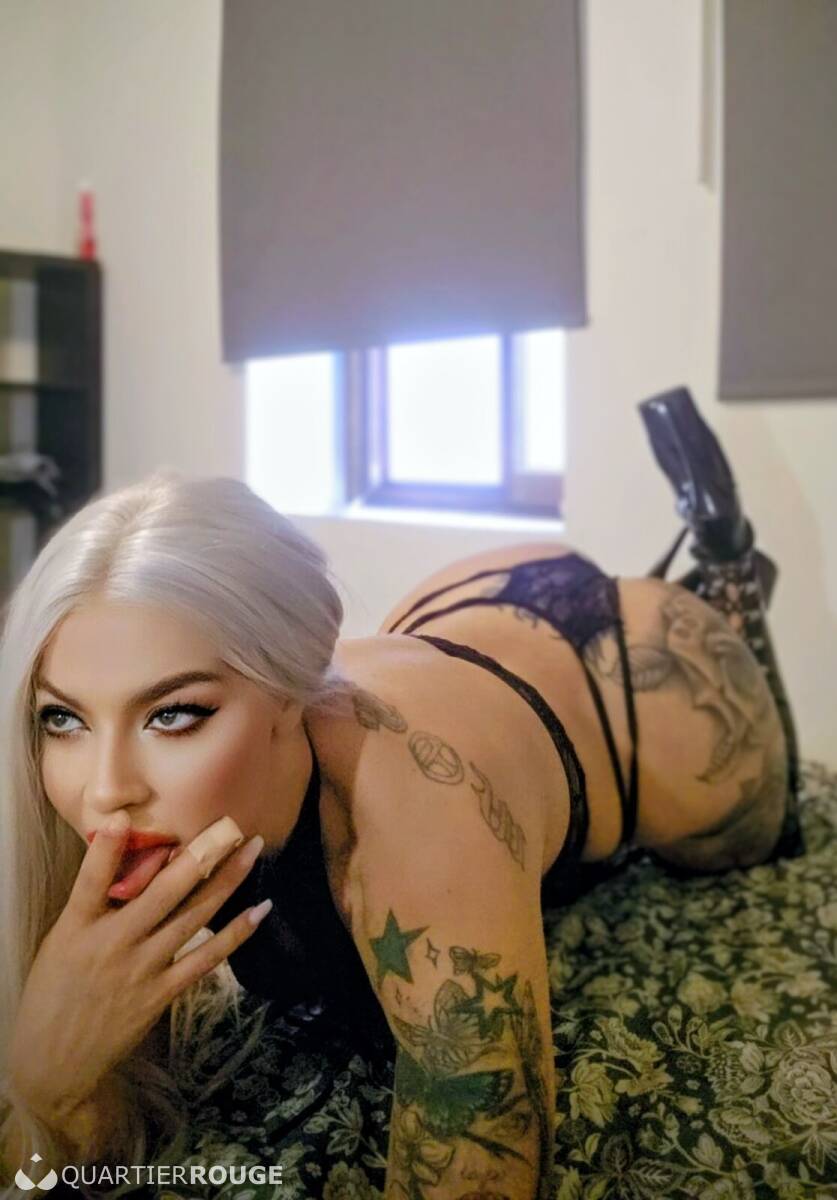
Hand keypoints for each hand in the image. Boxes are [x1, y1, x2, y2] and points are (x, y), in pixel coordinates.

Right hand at [7, 814, 266, 1127]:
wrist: (54, 1064)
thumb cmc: (56, 991)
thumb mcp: (61, 940)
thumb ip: (94, 901)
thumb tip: (131, 856)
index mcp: (76, 926)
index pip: (89, 880)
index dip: (104, 848)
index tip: (124, 817)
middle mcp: (111, 943)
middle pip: (162, 891)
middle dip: (200, 853)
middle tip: (229, 822)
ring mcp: (141, 969)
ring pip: (191, 916)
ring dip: (226, 880)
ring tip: (251, 849)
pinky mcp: (161, 994)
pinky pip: (205, 959)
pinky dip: (235, 934)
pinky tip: (259, 910)